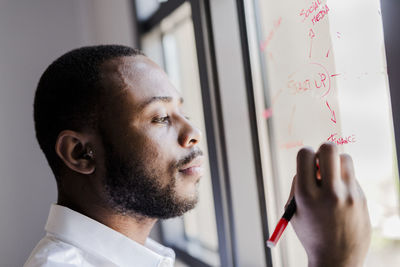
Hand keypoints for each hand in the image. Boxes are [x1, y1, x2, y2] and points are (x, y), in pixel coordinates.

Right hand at [287, 143, 370, 266]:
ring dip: (336, 163)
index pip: (305, 154)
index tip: (306, 162)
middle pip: (329, 149)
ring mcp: (349, 195)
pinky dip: (344, 181)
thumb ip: (299, 184)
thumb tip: (311, 162)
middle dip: (322, 150)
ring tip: (332, 179)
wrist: (337, 259)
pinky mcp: (362, 199)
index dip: (304, 154)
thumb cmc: (311, 232)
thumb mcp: (295, 210)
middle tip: (321, 162)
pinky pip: (352, 177)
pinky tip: (341, 198)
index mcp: (306, 195)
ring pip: (345, 159)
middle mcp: (330, 192)